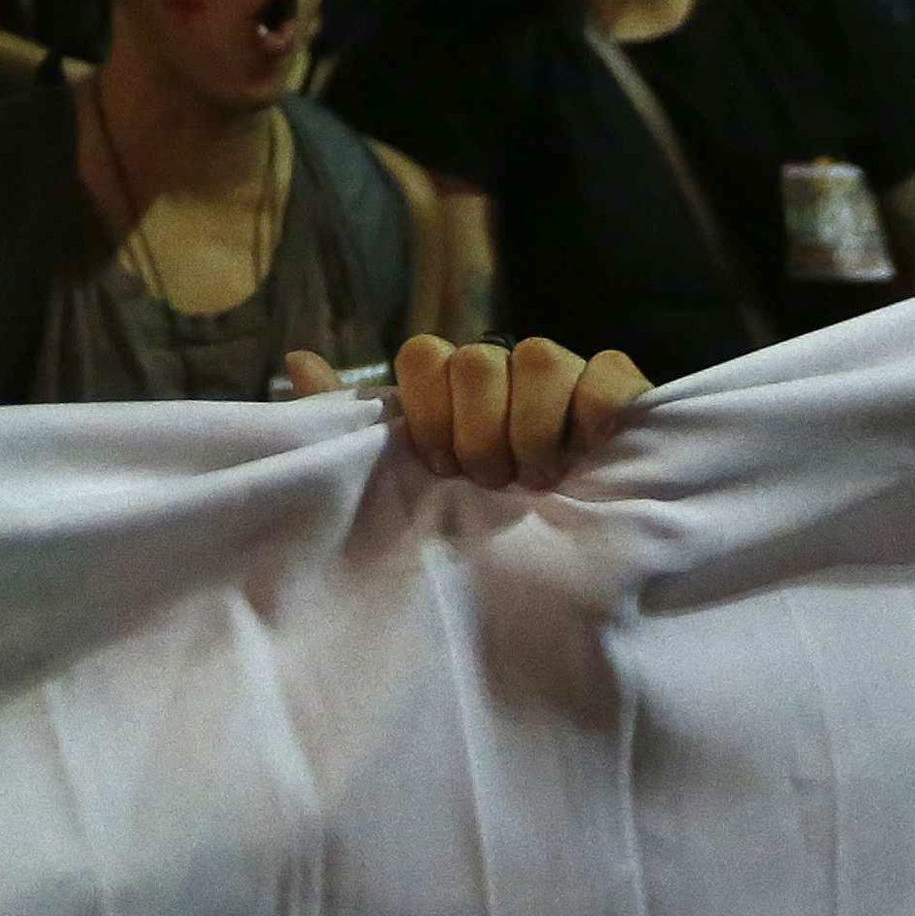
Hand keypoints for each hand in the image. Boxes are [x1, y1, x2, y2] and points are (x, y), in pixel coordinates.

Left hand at [283, 334, 648, 490]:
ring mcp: (567, 374)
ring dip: (532, 430)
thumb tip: (293, 360)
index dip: (426, 414)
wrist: (564, 560)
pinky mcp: (620, 390)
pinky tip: (589, 450)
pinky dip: (596, 410)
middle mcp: (507, 367)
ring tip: (539, 480)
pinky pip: (608, 372)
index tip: (438, 467)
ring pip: (540, 356)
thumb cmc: (474, 513)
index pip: (422, 355)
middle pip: (476, 359)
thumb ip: (353, 423)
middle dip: (478, 432)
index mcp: (454, 382)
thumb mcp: (407, 477)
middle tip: (491, 483)